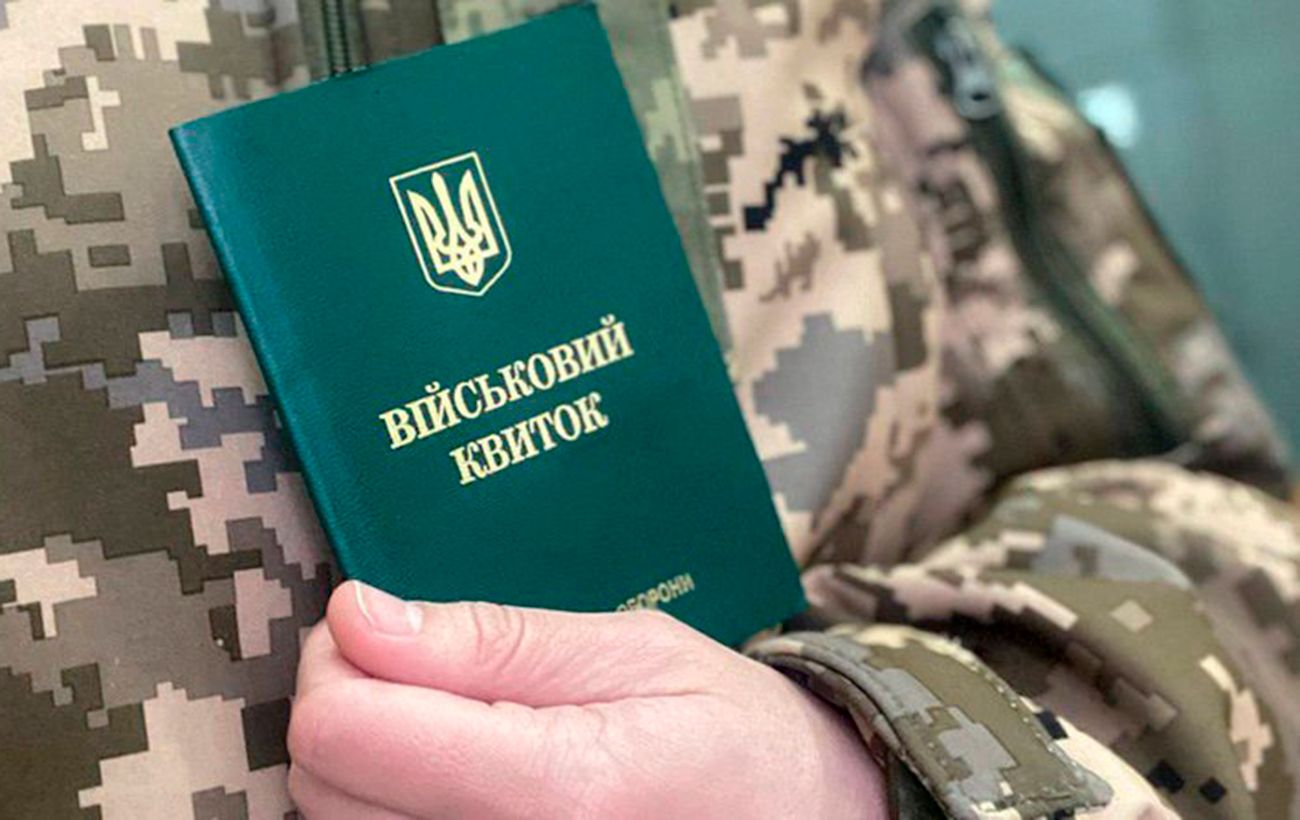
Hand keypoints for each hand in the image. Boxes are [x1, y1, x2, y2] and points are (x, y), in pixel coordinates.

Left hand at [288, 581, 885, 818]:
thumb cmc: (727, 733)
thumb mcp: (632, 652)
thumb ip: (492, 643)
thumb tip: (360, 618)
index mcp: (557, 790)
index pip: (346, 732)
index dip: (340, 658)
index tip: (378, 623)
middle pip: (321, 784)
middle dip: (346, 704)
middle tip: (415, 665)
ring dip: (361, 760)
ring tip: (440, 721)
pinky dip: (388, 807)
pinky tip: (444, 778)